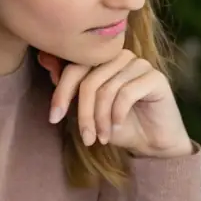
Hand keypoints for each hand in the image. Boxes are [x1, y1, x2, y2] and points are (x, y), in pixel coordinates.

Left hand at [37, 51, 190, 158]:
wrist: (153, 143)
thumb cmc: (120, 125)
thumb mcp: (89, 109)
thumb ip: (71, 87)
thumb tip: (44, 59)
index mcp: (104, 59)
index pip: (75, 67)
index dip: (61, 92)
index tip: (53, 118)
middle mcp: (121, 57)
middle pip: (90, 79)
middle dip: (83, 112)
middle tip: (85, 137)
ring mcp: (140, 65)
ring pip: (107, 89)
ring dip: (101, 119)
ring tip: (101, 137)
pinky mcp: (155, 78)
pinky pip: (126, 94)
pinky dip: (117, 115)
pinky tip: (117, 127)